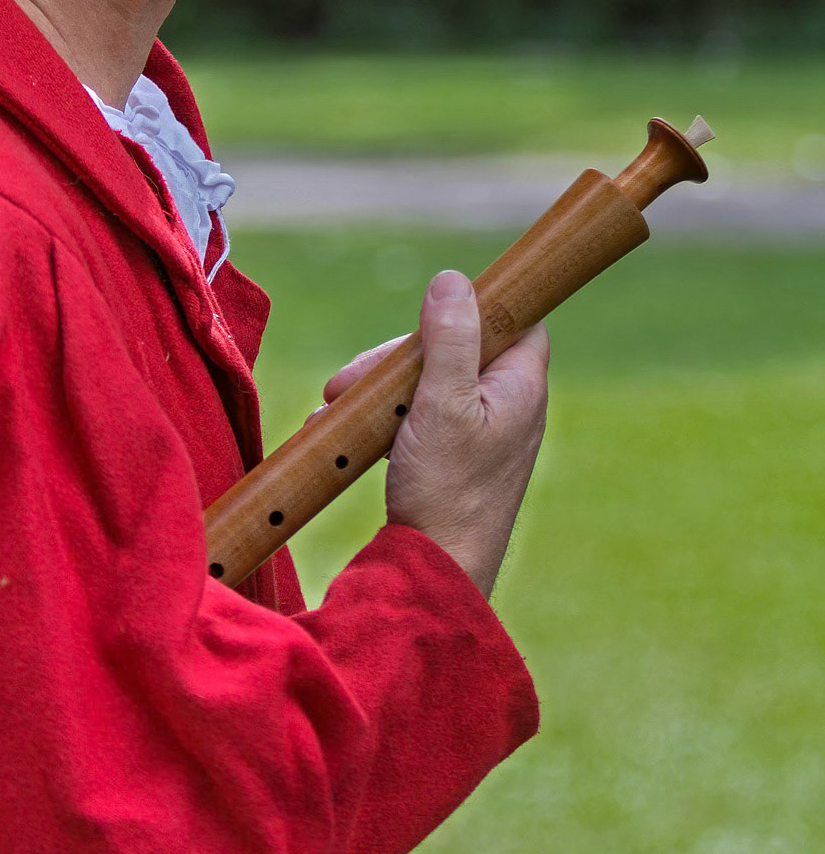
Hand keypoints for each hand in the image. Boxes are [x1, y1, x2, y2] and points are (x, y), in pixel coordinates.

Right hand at [322, 271, 548, 597]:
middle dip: (396, 357)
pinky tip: (343, 429)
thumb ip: (449, 340)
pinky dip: (382, 417)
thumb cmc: (447, 493)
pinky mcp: (451, 458)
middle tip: (348, 379)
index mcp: (519, 386)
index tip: (428, 314)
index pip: (514, 317)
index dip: (474, 307)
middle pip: (455, 348)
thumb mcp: (441, 405)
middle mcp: (505, 405)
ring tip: (333, 406)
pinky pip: (417, 416)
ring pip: (428, 382)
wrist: (436, 574)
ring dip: (378, 387)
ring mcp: (478, 433)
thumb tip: (452, 280)